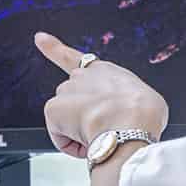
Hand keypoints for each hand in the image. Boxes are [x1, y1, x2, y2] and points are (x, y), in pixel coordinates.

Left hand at [34, 31, 168, 159]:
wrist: (130, 124)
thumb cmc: (142, 114)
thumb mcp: (146, 101)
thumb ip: (128, 105)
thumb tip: (124, 121)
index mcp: (105, 72)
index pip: (75, 58)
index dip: (54, 48)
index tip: (40, 39)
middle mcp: (81, 77)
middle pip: (73, 101)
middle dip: (80, 118)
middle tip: (102, 129)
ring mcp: (65, 91)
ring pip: (67, 121)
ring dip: (80, 133)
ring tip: (101, 136)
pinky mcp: (53, 109)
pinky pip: (60, 137)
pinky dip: (72, 146)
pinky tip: (90, 144)